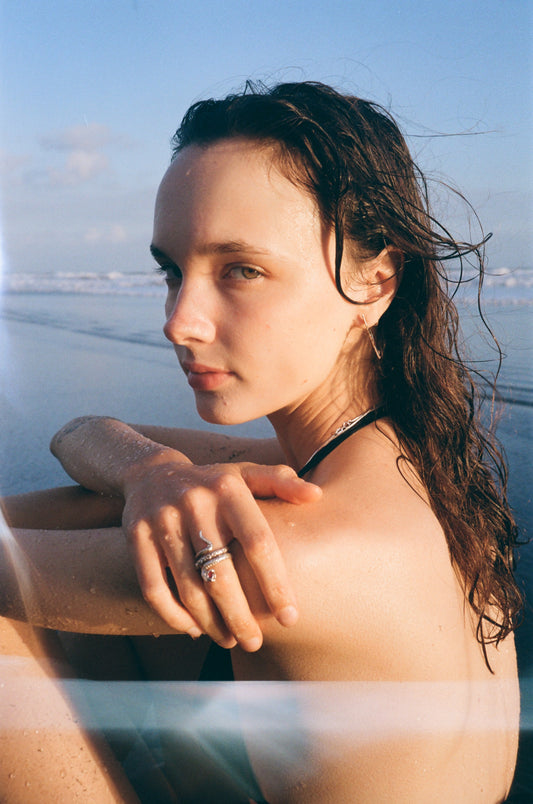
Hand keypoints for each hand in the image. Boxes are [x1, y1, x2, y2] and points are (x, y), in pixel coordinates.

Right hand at [121, 454, 320, 650]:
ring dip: (210, 622)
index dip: (276, 584)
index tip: (290, 617)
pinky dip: (173, 615)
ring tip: (230, 639)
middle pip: (222, 574)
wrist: (151, 473)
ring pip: (188, 587)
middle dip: (241, 616)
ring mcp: (162, 520)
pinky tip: (194, 629)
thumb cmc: (213, 483)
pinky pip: (154, 587)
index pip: (259, 543)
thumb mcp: (245, 475)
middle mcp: (195, 503)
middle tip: (255, 641)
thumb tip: (318, 497)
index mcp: (229, 488)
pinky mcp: (136, 536)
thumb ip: (281, 483)